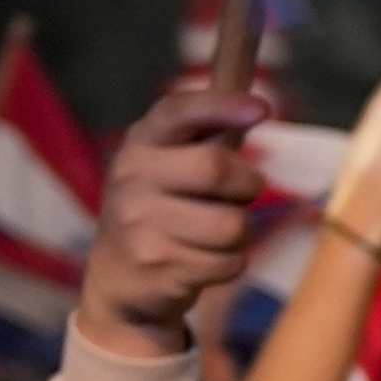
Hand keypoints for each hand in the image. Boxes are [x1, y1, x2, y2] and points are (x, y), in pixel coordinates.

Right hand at [77, 80, 270, 367]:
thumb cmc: (161, 208)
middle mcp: (133, 178)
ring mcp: (141, 224)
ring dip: (240, 232)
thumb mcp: (168, 163)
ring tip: (214, 232)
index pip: (178, 111)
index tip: (262, 109)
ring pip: (232, 224)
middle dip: (247, 184)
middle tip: (238, 194)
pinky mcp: (159, 266)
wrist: (118, 276)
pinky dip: (230, 263)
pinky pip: (230, 262)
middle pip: (216, 168)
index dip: (222, 105)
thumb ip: (207, 135)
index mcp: (141, 144)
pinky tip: (202, 259)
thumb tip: (257, 105)